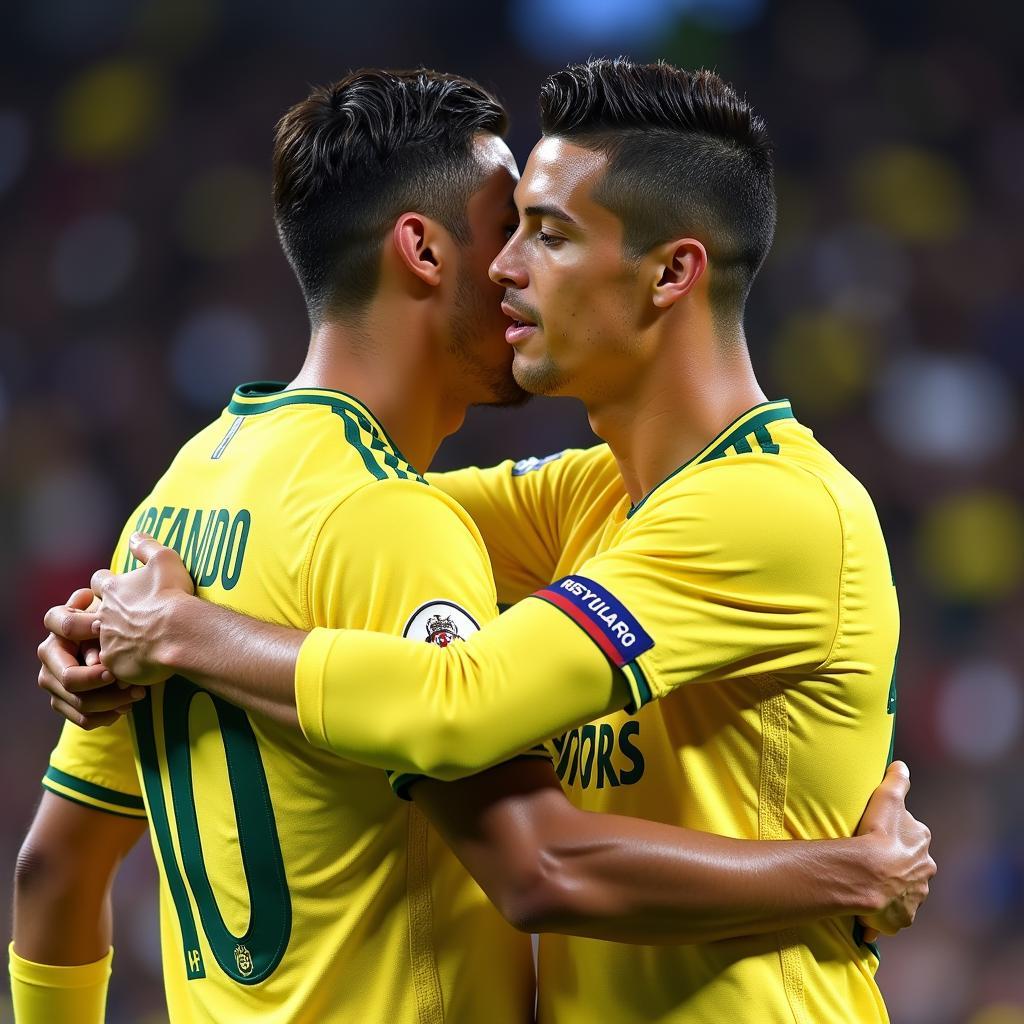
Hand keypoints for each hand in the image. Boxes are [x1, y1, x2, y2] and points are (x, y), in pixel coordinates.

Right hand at [38, 588, 145, 729]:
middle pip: (69, 677)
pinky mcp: (61, 702)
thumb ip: (104, 613)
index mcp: (56, 629)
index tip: (108, 628)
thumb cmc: (113, 625)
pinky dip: (107, 715)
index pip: (63, 625)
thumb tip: (101, 625)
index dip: (85, 627)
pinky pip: (83, 719)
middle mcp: (47, 656)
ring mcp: (52, 682)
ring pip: (79, 701)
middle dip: (102, 680)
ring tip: (138, 693)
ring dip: (112, 700)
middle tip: (128, 678)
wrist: (113, 645)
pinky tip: (126, 707)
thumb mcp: (109, 614)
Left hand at [89, 533, 195, 686]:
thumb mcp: (165, 560)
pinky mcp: (115, 664)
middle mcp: (103, 616)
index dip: (106, 584)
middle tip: (95, 622)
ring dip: (100, 647)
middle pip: (78, 616)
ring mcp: (107, 641)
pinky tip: (131, 670)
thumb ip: (148, 546)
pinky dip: (118, 668)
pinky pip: (110, 669)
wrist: (177, 630)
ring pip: (93, 646)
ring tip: (112, 653)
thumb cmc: (172, 594)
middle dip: (80, 618)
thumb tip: (136, 535)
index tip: (115, 587)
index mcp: (113, 590)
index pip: (99, 582)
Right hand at [855, 761, 935, 941]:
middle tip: (871, 863)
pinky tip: (865, 913)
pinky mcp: (901, 919)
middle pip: (910, 867)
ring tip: (865, 887)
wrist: (868, 876)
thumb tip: (901, 765)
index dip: (895, 838)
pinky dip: (880, 916)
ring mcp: (914, 898)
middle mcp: (924, 873)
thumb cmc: (877, 835)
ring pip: (901, 892)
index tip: (878, 838)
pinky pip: (890, 917)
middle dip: (896, 867)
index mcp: (921, 846)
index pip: (912, 840)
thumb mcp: (886, 800)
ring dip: (888, 891)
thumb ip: (897, 781)